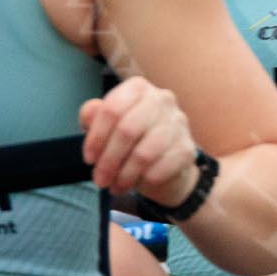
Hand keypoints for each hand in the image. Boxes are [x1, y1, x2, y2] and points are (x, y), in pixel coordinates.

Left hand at [78, 77, 198, 206]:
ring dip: (124, 175)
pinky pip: (159, 169)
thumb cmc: (131, 140)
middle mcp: (162, 99)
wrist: (166, 162)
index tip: (89, 159)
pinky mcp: (187, 148)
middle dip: (108, 160)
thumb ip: (94, 116)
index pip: (112, 109)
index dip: (96, 137)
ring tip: (116, 186)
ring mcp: (178, 123)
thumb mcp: (107, 126)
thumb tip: (90, 112)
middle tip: (100, 180)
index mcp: (138, 88)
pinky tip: (137, 184)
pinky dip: (143, 182)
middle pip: (127, 130)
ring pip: (143, 154)